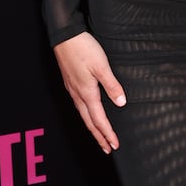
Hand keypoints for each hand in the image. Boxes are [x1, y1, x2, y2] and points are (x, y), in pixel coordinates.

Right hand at [53, 32, 126, 153]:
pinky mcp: (71, 83)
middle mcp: (78, 94)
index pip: (99, 120)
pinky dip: (87, 116)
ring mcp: (72, 89)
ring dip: (93, 127)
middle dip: (99, 136)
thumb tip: (121, 102)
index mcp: (87, 93)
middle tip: (107, 148)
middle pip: (89, 122)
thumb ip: (112, 85)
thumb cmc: (84, 48)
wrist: (64, 36)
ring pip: (83, 115)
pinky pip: (79, 106)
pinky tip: (89, 114)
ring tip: (100, 136)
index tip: (115, 145)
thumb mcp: (102, 66)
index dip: (107, 133)